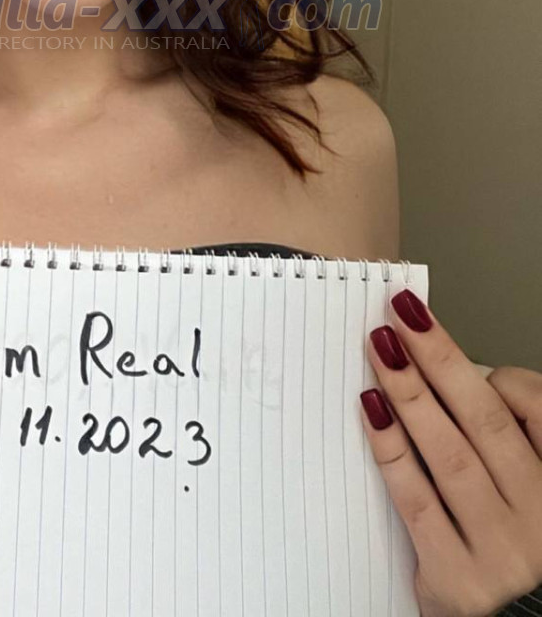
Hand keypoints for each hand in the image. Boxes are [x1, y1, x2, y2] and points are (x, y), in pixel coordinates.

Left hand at [359, 289, 541, 616]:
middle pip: (486, 423)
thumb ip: (495, 429)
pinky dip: (392, 450)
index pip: (534, 410)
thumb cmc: (502, 538)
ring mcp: (503, 551)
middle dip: (438, 361)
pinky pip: (417, 501)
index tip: (426, 323)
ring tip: (381, 352)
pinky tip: (372, 411)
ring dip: (411, 396)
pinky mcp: (460, 578)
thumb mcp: (520, 479)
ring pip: (451, 457)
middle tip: (399, 318)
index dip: (485, 366)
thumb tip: (442, 369)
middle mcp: (541, 516)